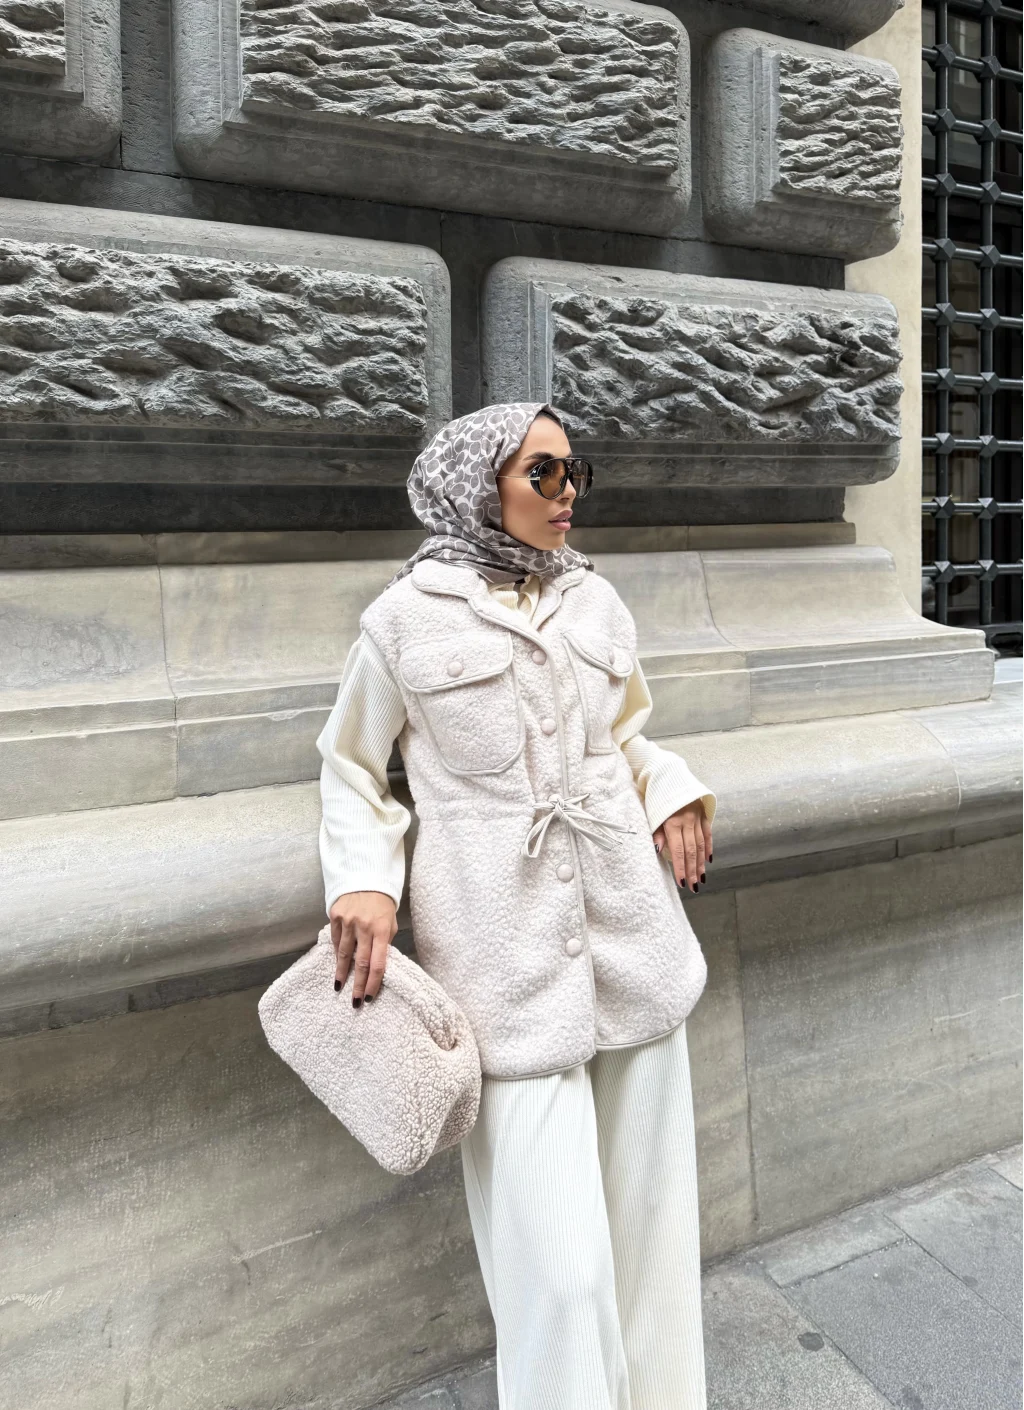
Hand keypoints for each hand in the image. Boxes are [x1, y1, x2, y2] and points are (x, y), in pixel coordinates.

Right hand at [329, 891, 397, 1005]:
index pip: (378, 963)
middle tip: (354, 1002)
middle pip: (361, 963)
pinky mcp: (336, 915)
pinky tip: (337, 965)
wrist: (365, 876)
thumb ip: (385, 942)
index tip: (369, 997)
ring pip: (344, 954)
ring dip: (342, 973)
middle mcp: (364, 927)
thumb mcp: (390, 922)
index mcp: (382, 930)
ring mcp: (348, 921)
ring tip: (339, 987)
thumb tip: (378, 964)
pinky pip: (335, 940)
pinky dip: (336, 954)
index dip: (373, 983)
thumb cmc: (382, 903)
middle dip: (357, 985)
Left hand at [653, 801, 711, 893]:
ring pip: (700, 844)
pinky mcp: (703, 814)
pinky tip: (708, 860)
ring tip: (701, 878)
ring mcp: (697, 817)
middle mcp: (687, 821)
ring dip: (701, 863)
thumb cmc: (656, 798)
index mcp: (673, 822)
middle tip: (694, 886)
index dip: (680, 867)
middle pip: (691, 850)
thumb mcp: (652, 814)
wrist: (669, 775)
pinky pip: (707, 833)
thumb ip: (657, 833)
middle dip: (692, 870)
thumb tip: (657, 851)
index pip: (678, 851)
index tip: (682, 882)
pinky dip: (708, 847)